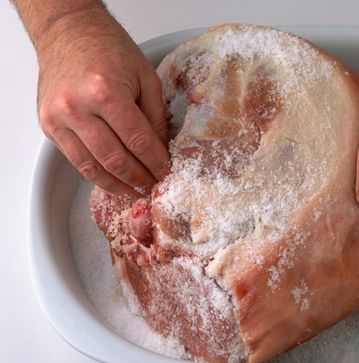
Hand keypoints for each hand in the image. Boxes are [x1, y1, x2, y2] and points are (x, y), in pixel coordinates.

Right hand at [36, 8, 169, 194]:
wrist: (68, 31)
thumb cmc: (108, 48)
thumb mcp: (146, 77)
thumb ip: (155, 116)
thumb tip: (162, 150)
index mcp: (105, 93)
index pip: (138, 141)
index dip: (156, 162)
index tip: (167, 173)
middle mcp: (77, 108)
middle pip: (116, 159)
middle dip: (140, 179)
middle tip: (155, 187)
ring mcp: (59, 119)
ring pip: (93, 167)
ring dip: (118, 185)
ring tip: (137, 193)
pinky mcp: (48, 125)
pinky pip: (76, 160)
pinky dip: (97, 176)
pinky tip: (114, 182)